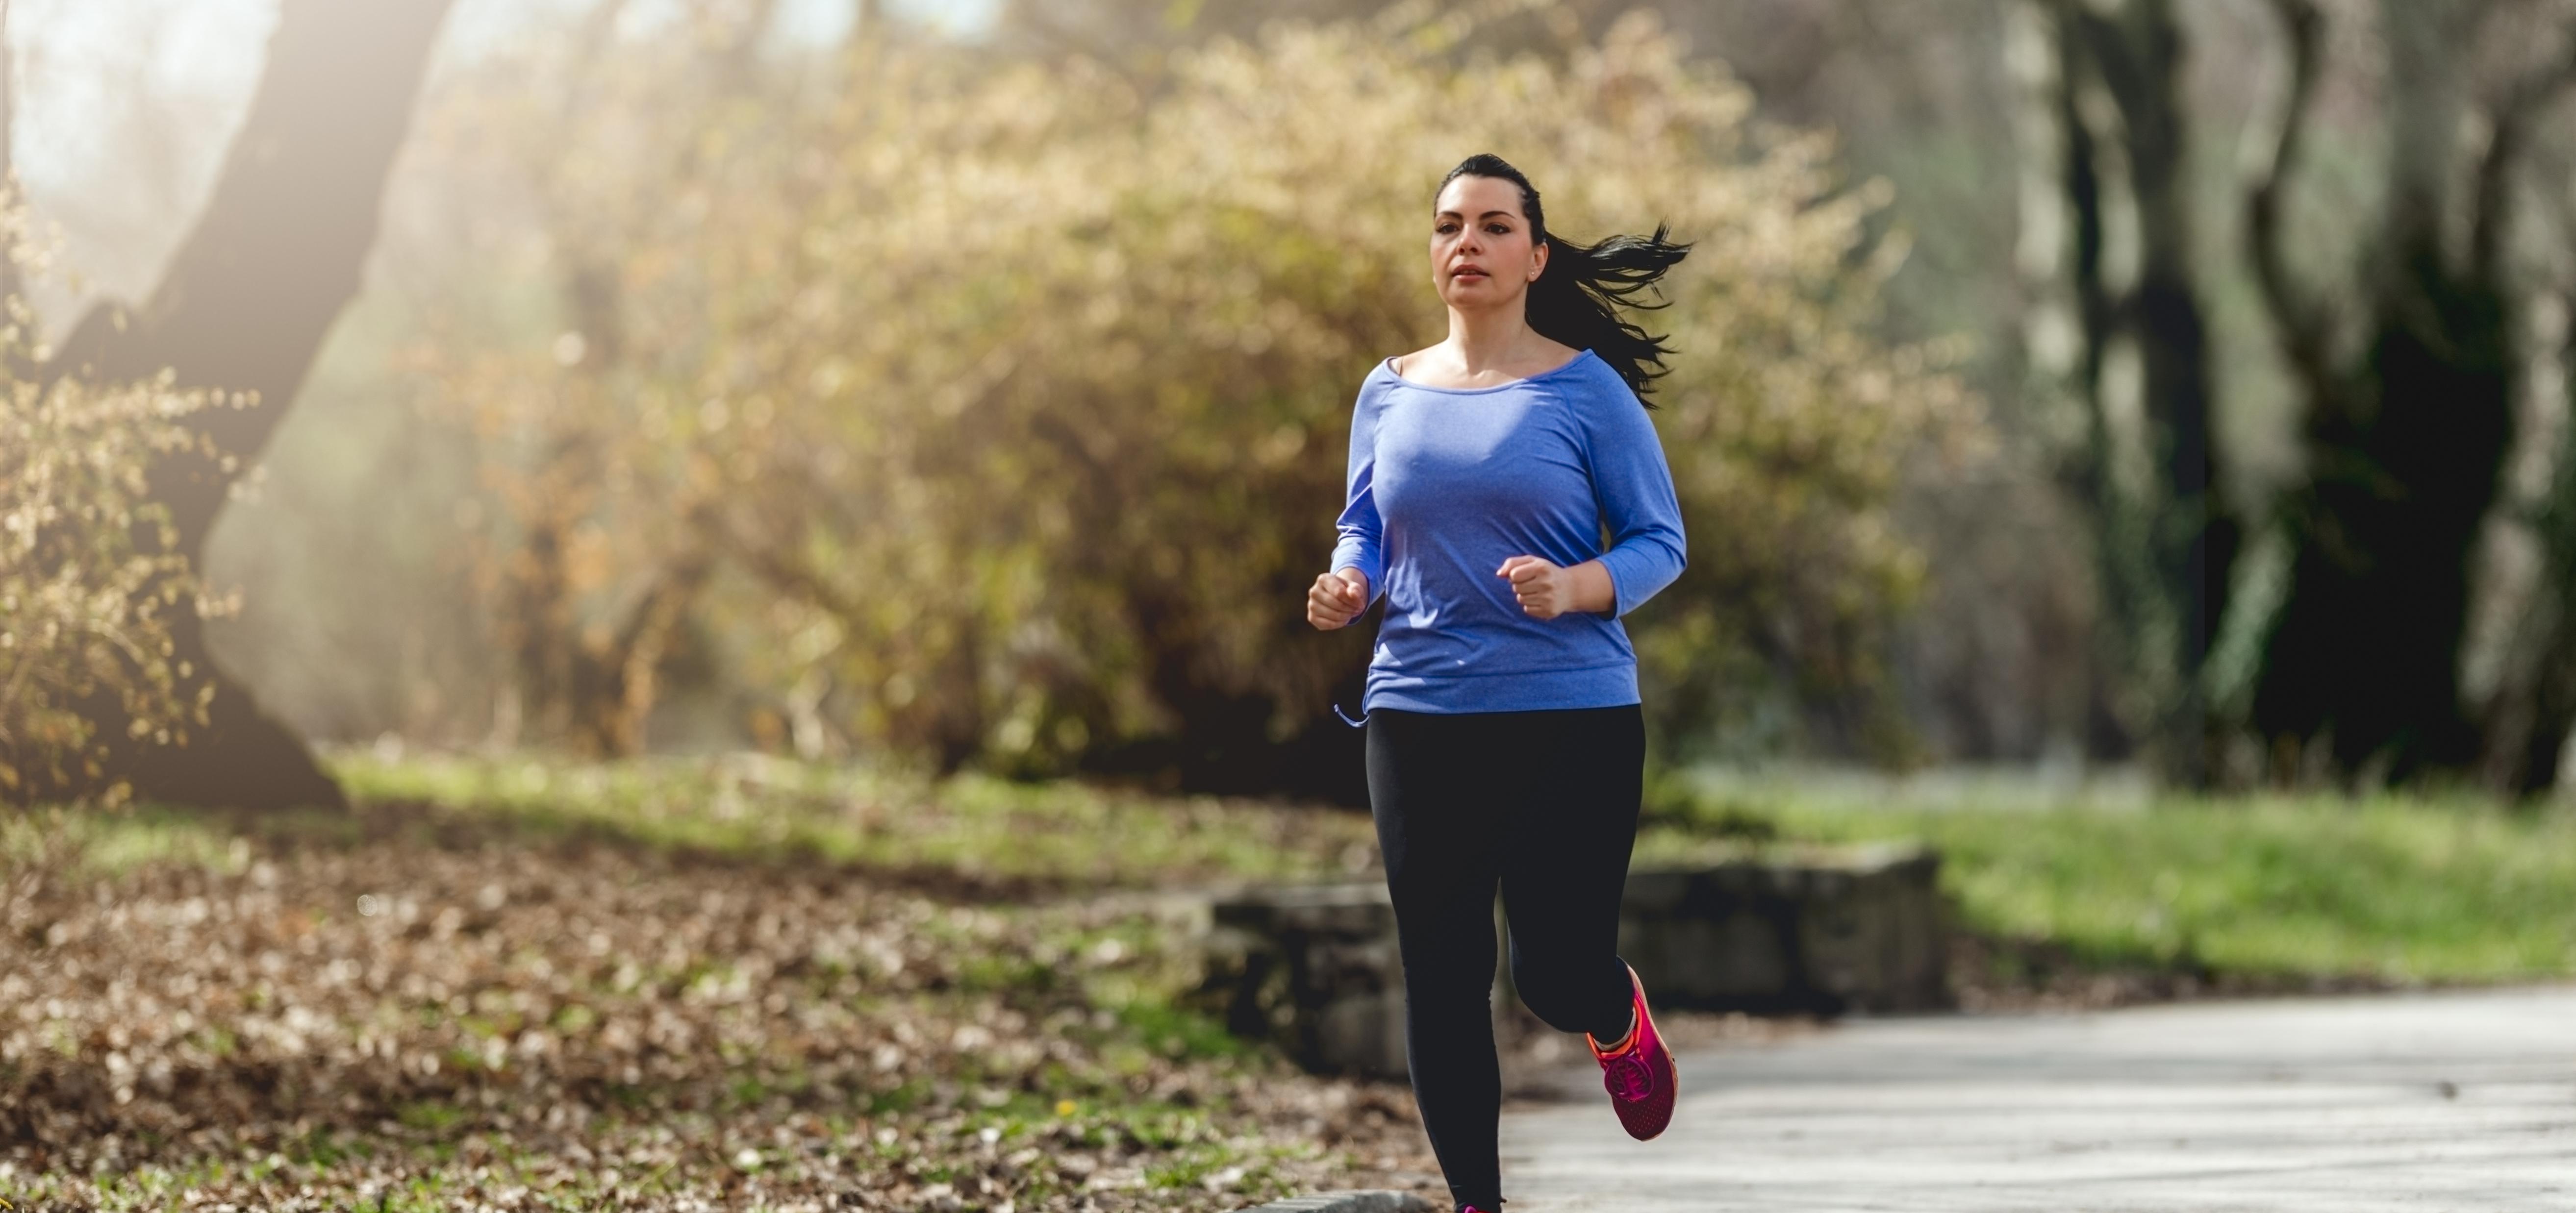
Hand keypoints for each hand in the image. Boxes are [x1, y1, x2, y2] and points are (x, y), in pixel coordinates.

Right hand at [1308, 568, 1370, 629]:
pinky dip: (1340, 624)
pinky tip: (1344, 619)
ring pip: (1333, 615)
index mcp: (1323, 579)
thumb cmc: (1346, 590)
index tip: (1360, 603)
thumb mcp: (1354, 587)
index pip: (1339, 592)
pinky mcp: (1312, 617)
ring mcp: (1311, 605)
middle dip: (1351, 609)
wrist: (1337, 597)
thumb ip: (1355, 589)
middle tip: (1358, 610)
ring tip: (1351, 613)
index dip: (1353, 601)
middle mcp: (1314, 591)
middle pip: (1337, 604)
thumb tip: (1353, 594)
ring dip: (1346, 616)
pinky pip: (1328, 624)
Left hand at [1500, 555, 1619, 619]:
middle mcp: (1546, 583)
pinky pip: (1527, 610)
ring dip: (1525, 596)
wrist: (1570, 588)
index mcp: (1542, 568)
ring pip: (1520, 599)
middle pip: (1516, 588)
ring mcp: (1548, 598)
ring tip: (1538, 591)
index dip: (1516, 575)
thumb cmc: (1546, 572)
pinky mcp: (1549, 611)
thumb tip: (1499, 574)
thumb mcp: (1532, 561)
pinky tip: (1541, 600)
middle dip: (1520, 586)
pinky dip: (1530, 606)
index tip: (1525, 574)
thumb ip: (1512, 563)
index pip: (1513, 575)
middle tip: (1533, 583)